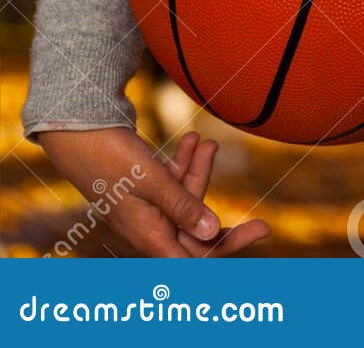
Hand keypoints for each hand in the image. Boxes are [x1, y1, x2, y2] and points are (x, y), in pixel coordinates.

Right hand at [36, 126, 271, 257]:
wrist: (74, 130)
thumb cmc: (110, 156)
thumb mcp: (151, 180)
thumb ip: (182, 207)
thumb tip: (213, 231)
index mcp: (149, 236)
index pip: (196, 258)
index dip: (229, 247)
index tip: (261, 230)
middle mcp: (148, 228)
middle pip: (196, 233)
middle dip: (224, 219)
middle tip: (262, 220)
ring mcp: (144, 209)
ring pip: (185, 202)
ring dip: (199, 174)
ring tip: (206, 142)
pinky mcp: (140, 189)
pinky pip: (171, 186)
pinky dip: (184, 166)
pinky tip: (194, 141)